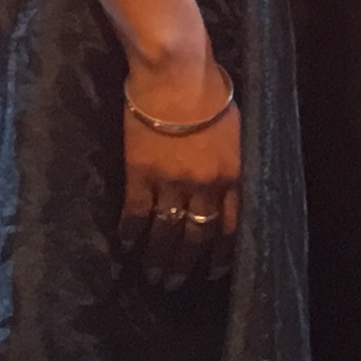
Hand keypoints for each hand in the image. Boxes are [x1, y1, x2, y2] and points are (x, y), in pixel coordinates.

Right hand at [117, 49, 240, 288]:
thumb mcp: (235, 129)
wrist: (176, 75)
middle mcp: (205, 185)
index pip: (231, 225)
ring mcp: (171, 182)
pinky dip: (130, 232)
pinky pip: (135, 212)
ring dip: (159, 257)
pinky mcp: (140, 174)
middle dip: (187, 264)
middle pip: (198, 236)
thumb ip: (231, 160)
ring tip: (153, 277)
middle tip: (176, 285)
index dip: (221, 252)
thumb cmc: (210, 92)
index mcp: (233, 174)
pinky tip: (126, 245)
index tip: (214, 272)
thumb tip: (228, 180)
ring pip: (167, 231)